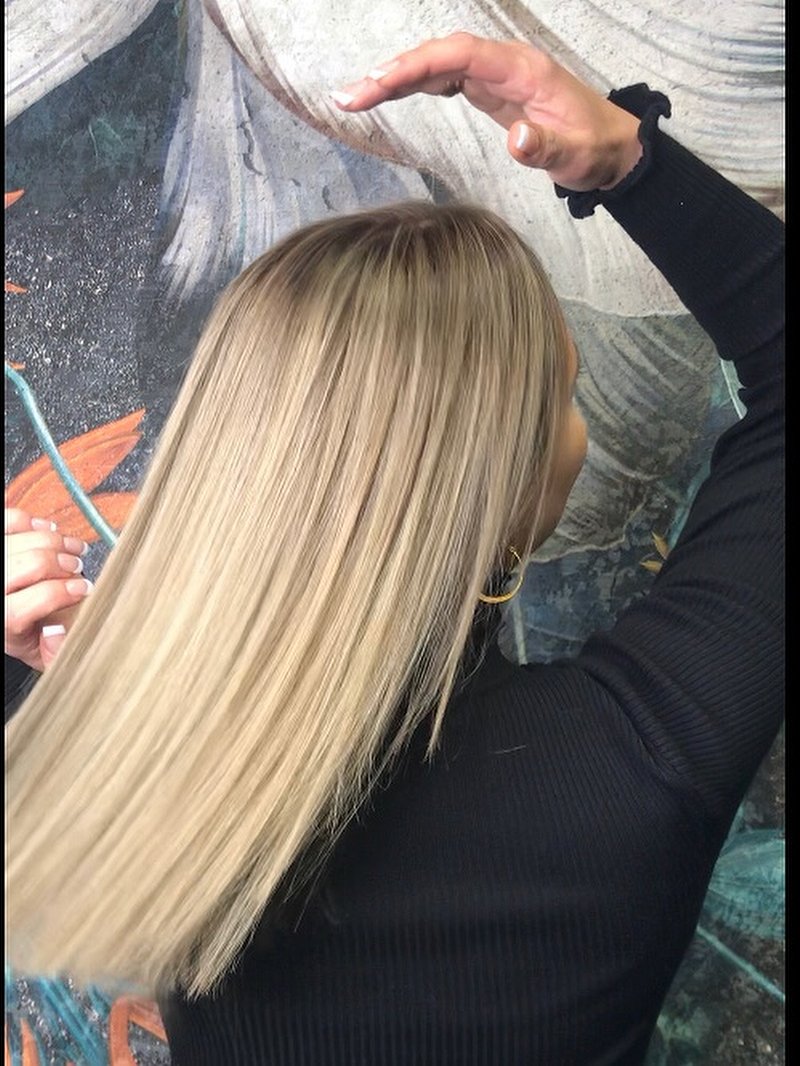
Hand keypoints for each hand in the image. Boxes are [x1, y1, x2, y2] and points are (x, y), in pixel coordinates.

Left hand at [5, 506, 92, 670]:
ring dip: (55, 540)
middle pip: (33, 563)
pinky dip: (32, 521)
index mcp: (2, 619)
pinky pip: (11, 519)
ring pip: (25, 537)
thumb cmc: (19, 631)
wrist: (1, 615)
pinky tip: (46, 532)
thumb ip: (54, 651)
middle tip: (76, 568)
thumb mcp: (37, 653)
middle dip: (64, 563)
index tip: (83, 589)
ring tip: (70, 549)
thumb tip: (58, 630)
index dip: (66, 590)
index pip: (39, 597)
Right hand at [333, 32, 642, 191]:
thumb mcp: (576, 156)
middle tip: (348, 96)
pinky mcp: (493, 92)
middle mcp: (505, 65)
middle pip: (439, 55)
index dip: (416, 64)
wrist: (614, 149)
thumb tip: (515, 142)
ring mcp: (497, 76)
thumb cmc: (595, 149)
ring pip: (439, 64)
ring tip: (356, 97)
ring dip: (398, 77)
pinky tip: (391, 94)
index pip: (459, 55)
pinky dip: (417, 84)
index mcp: (521, 70)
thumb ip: (546, 149)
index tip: (379, 83)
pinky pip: (448, 78)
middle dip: (393, 71)